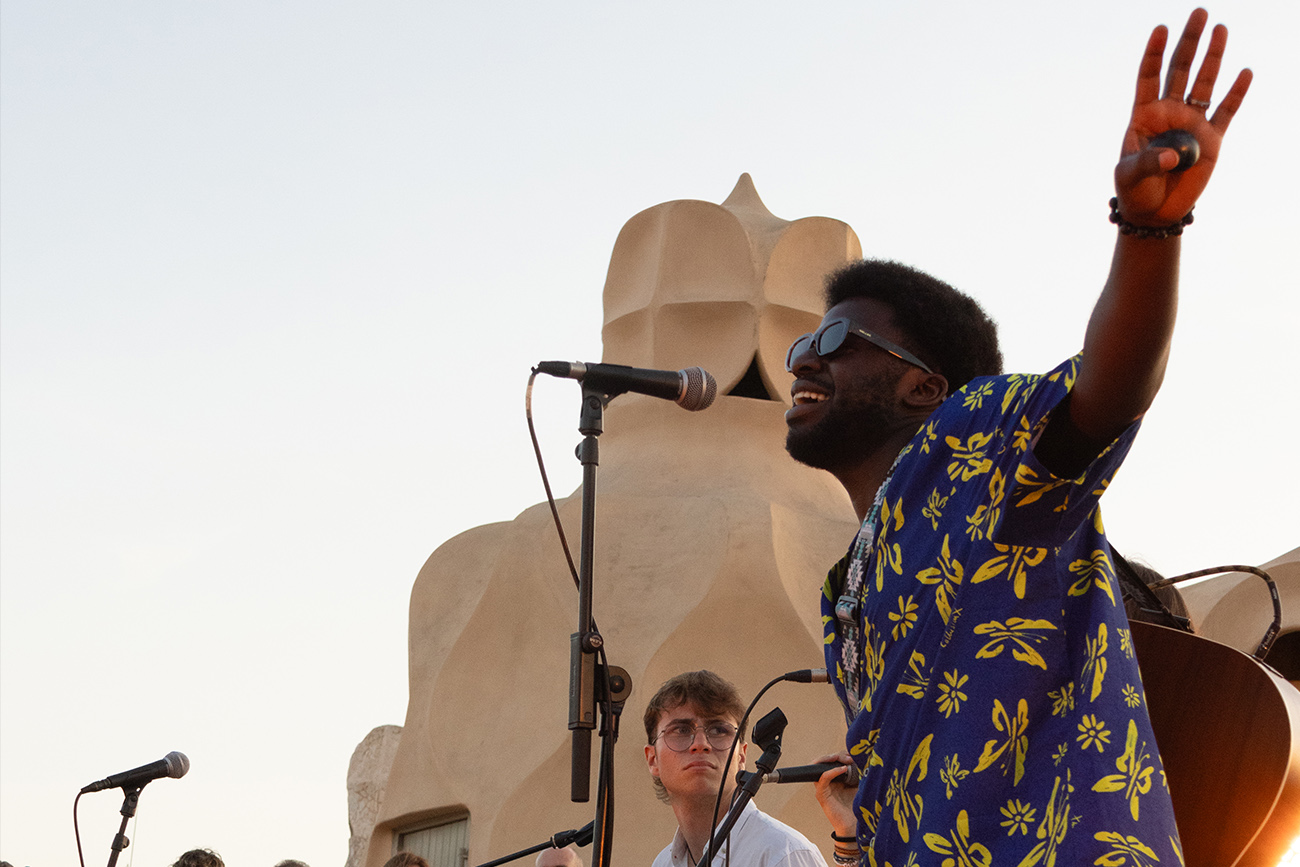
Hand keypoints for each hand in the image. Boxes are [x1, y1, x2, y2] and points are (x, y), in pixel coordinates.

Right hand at [812, 751, 857, 838]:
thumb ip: (859, 773)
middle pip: (827, 761)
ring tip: (845, 759)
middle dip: (838, 755)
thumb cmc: (859, 806)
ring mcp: (824, 788)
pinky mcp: (822, 795)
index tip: (854, 754)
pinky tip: (843, 769)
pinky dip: (831, 771)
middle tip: (850, 756)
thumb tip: (865, 757)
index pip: (834, 760)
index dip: (842, 754)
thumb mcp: (860, 785)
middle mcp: (828, 781)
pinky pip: (823, 779)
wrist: (855, 825)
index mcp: (837, 778)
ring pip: (820, 767)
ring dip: (831, 759)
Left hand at [1115, 8, 1251, 224]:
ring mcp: (1192, 122)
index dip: (1154, 53)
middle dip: (1190, 42)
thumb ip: (1146, 163)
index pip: (1148, 77)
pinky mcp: (1212, 139)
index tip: (1161, 28)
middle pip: (1180, 70)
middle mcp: (1170, 112)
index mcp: (1144, 115)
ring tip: (1221, 28)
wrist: (1154, 211)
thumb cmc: (1134, 190)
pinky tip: (1244, 72)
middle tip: (1199, 13)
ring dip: (1213, 57)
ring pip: (1205, 83)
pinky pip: (1226, 112)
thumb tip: (1171, 157)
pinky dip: (1236, 93)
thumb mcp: (1129, 176)